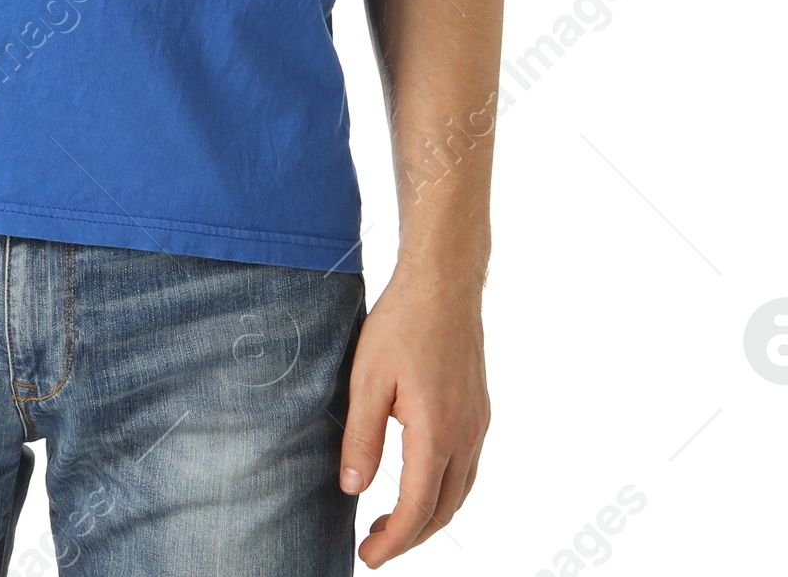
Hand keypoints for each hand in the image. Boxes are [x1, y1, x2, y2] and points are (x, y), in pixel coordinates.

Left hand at [338, 266, 490, 564]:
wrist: (443, 282)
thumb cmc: (401, 323)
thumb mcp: (367, 379)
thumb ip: (361, 438)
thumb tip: (353, 489)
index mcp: (437, 432)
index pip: (418, 508)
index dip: (394, 541)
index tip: (368, 557)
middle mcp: (466, 435)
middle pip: (444, 510)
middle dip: (411, 536)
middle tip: (374, 545)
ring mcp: (478, 423)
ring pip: (461, 492)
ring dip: (430, 516)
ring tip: (392, 521)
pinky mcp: (479, 410)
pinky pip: (467, 468)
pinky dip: (444, 490)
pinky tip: (419, 481)